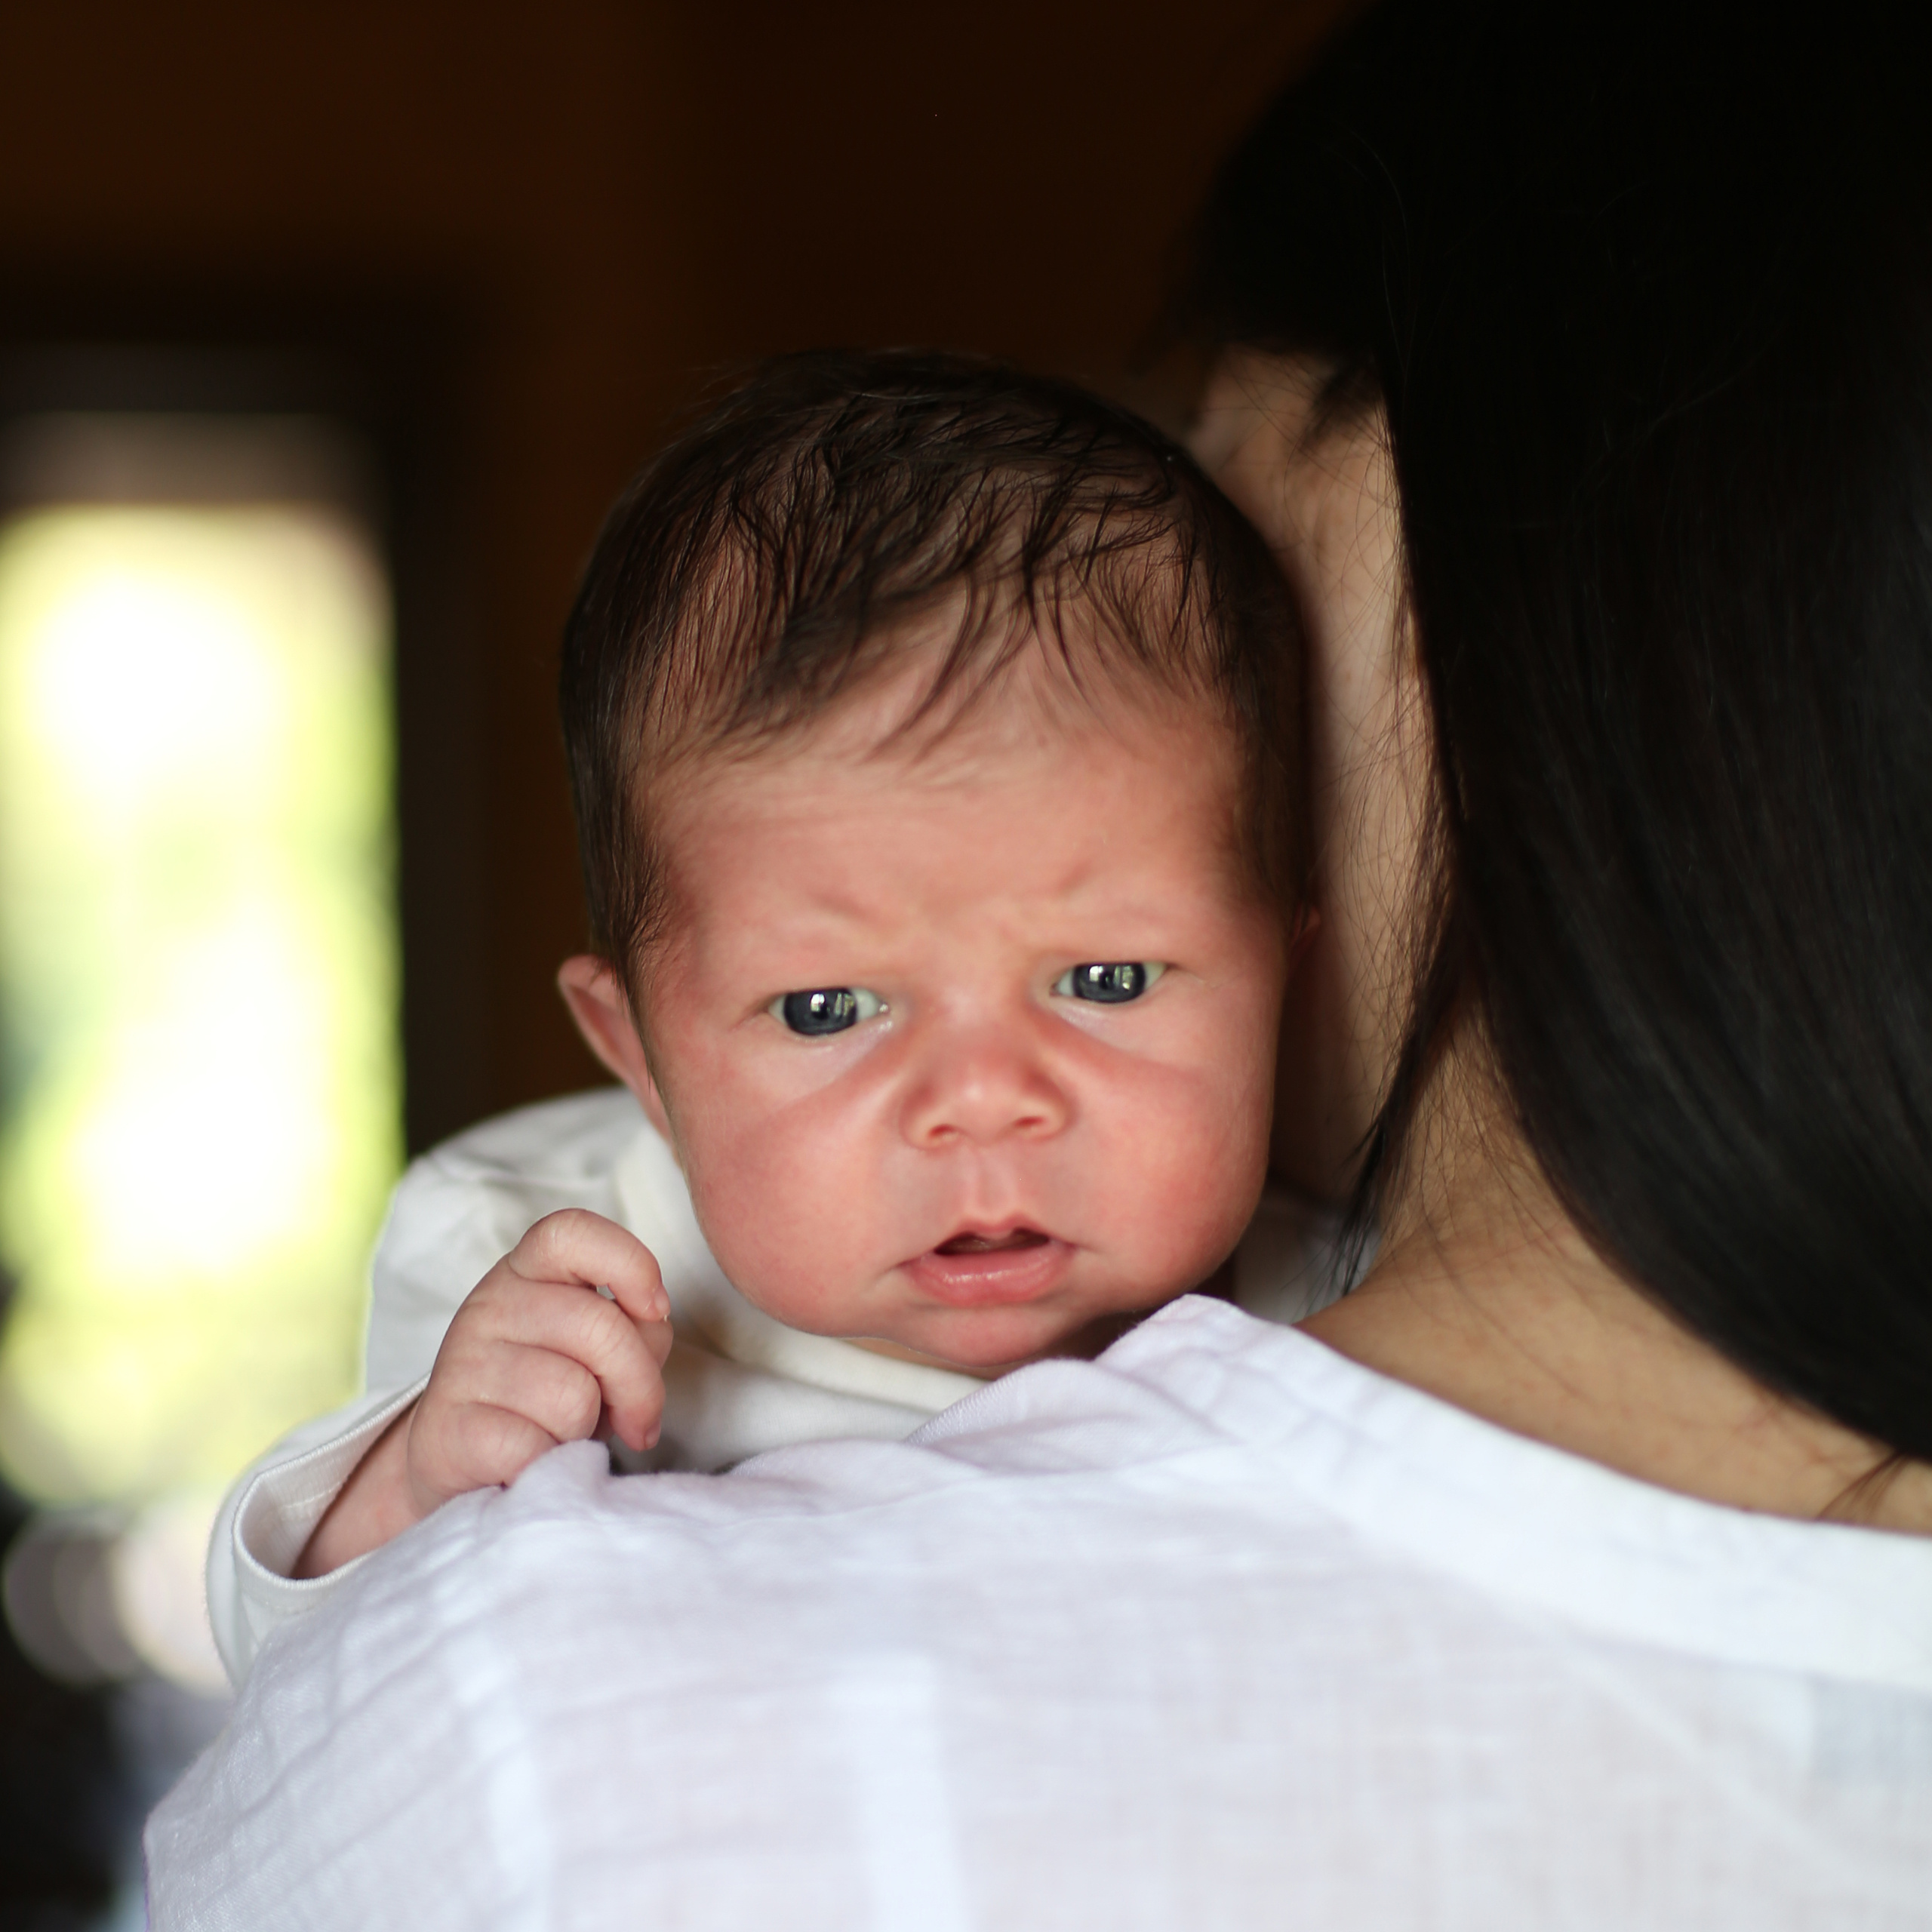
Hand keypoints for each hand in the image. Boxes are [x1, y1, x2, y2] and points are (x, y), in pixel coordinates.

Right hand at [296, 1210, 671, 1576]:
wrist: (458, 1462)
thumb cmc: (545, 1397)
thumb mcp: (591, 1348)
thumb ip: (629, 1328)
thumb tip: (655, 1327)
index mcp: (527, 1272)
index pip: (571, 1233)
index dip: (629, 1263)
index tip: (656, 1308)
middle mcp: (490, 1305)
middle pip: (600, 1327)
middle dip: (639, 1385)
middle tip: (635, 1419)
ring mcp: (464, 1364)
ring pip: (574, 1396)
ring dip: (586, 1429)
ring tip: (563, 1432)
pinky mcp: (450, 1428)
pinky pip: (537, 1448)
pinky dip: (552, 1464)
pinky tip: (534, 1462)